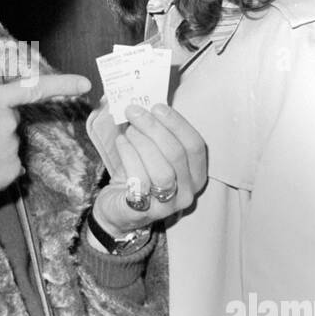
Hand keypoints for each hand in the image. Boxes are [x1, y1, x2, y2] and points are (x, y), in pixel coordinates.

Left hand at [91, 103, 207, 234]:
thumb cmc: (139, 174)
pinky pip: (140, 181)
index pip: (195, 146)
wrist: (118, 208)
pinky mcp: (145, 211)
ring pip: (161, 169)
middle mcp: (188, 191)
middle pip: (177, 154)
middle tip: (134, 111)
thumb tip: (146, 103)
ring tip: (128, 130)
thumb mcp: (153, 152)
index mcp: (196, 174)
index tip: (157, 106)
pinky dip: (129, 156)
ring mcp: (168, 205)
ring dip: (141, 143)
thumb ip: (157, 132)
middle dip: (154, 128)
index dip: (177, 123)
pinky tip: (121, 143)